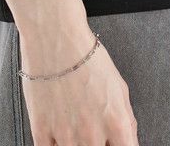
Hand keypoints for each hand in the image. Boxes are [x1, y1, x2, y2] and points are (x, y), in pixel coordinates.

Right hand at [19, 28, 139, 145]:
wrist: (55, 36)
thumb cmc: (87, 56)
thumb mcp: (119, 85)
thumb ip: (127, 119)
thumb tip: (128, 140)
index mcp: (116, 122)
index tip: (113, 143)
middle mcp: (92, 134)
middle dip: (96, 143)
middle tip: (90, 128)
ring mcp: (66, 135)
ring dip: (75, 143)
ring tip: (74, 125)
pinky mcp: (41, 131)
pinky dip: (55, 144)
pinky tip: (58, 131)